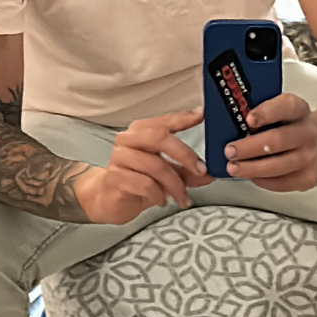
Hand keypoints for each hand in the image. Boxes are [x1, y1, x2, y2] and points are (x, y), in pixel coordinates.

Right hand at [74, 108, 212, 223]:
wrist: (108, 200)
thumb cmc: (137, 181)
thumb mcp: (166, 175)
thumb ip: (186, 172)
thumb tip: (209, 174)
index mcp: (140, 132)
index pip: (164, 121)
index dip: (183, 118)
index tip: (201, 115)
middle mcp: (128, 140)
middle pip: (159, 137)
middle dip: (185, 154)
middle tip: (201, 170)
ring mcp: (119, 158)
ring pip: (155, 166)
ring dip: (175, 185)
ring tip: (182, 198)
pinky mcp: (115, 178)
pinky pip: (145, 184)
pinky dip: (158, 194)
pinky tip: (161, 201)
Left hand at [224, 94, 316, 191]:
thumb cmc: (297, 126)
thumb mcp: (285, 111)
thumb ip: (264, 114)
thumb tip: (232, 125)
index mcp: (300, 111)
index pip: (287, 106)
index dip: (266, 112)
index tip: (248, 119)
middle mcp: (309, 133)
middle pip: (278, 140)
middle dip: (249, 147)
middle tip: (230, 151)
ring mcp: (311, 157)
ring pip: (278, 166)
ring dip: (251, 168)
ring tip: (234, 168)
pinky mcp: (308, 178)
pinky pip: (281, 183)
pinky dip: (262, 180)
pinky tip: (251, 176)